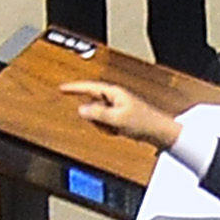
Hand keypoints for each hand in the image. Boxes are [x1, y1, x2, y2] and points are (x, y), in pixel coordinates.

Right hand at [66, 80, 185, 153]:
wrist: (158, 131)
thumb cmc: (142, 122)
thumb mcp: (116, 119)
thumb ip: (97, 114)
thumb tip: (81, 110)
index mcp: (114, 92)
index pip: (89, 87)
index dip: (74, 88)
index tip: (61, 88)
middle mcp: (114, 97)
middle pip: (92, 106)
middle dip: (95, 118)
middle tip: (108, 126)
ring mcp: (116, 106)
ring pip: (98, 117)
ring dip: (103, 126)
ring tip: (117, 129)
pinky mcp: (119, 116)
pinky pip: (105, 123)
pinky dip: (109, 129)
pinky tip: (120, 132)